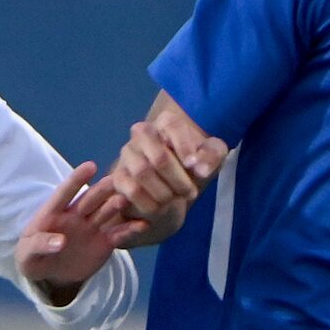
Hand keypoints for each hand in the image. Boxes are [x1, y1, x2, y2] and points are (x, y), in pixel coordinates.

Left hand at [14, 162, 147, 304]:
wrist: (50, 274)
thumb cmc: (32, 258)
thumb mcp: (27, 255)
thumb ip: (39, 244)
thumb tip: (60, 241)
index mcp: (54, 212)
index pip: (65, 192)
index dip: (76, 180)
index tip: (91, 166)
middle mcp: (76, 215)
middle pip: (90, 199)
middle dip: (102, 190)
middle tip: (115, 180)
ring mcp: (92, 226)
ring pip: (106, 212)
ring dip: (117, 205)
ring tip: (127, 200)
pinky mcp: (104, 241)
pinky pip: (119, 233)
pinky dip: (131, 229)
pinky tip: (144, 224)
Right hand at [104, 93, 226, 241]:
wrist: (174, 182)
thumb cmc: (193, 162)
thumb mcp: (212, 156)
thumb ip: (211, 156)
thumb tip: (200, 169)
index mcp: (166, 122)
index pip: (173, 128)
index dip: (186, 149)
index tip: (196, 168)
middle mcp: (142, 133)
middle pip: (159, 158)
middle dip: (178, 181)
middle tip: (191, 193)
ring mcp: (128, 153)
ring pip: (143, 174)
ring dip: (164, 193)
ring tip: (175, 199)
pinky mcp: (118, 175)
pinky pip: (131, 190)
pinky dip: (149, 203)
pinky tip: (160, 207)